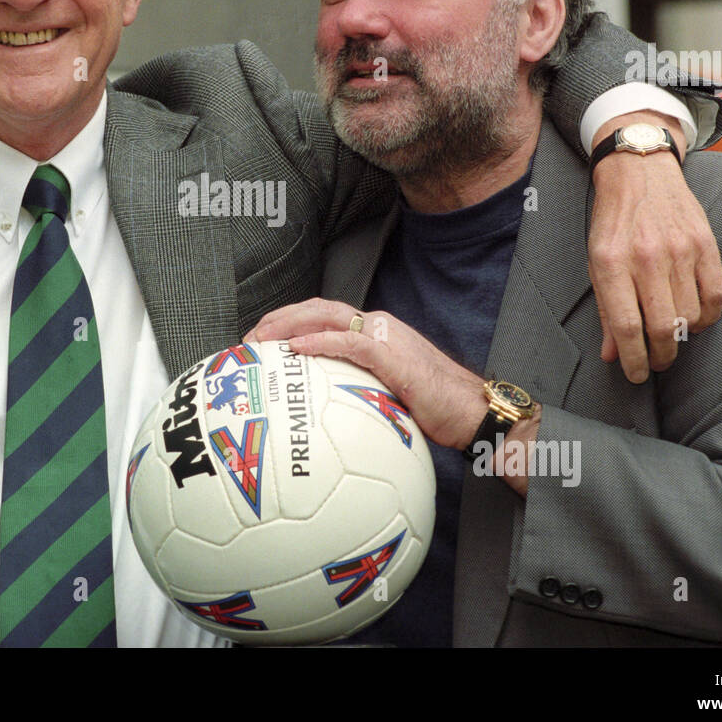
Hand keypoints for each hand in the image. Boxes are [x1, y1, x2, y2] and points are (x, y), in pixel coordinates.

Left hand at [246, 298, 486, 451]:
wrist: (472, 413)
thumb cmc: (435, 409)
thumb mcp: (387, 394)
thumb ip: (358, 388)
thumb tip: (324, 408)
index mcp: (374, 333)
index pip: (323, 317)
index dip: (289, 322)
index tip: (261, 340)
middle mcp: (377, 326)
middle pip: (318, 308)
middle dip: (279, 318)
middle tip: (249, 337)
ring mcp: (385, 337)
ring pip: (328, 316)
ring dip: (289, 324)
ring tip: (261, 337)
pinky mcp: (393, 356)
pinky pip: (349, 342)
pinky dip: (319, 341)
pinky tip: (296, 349)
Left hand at [589, 111, 721, 382]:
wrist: (638, 171)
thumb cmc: (612, 223)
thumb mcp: (596, 262)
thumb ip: (606, 310)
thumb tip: (612, 356)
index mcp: (611, 263)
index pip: (627, 327)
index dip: (634, 360)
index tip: (636, 375)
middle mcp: (646, 257)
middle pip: (662, 328)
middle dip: (661, 356)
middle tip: (657, 363)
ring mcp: (679, 249)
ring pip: (690, 316)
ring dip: (682, 338)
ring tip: (672, 339)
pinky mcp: (705, 243)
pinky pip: (715, 297)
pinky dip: (706, 317)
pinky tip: (694, 320)